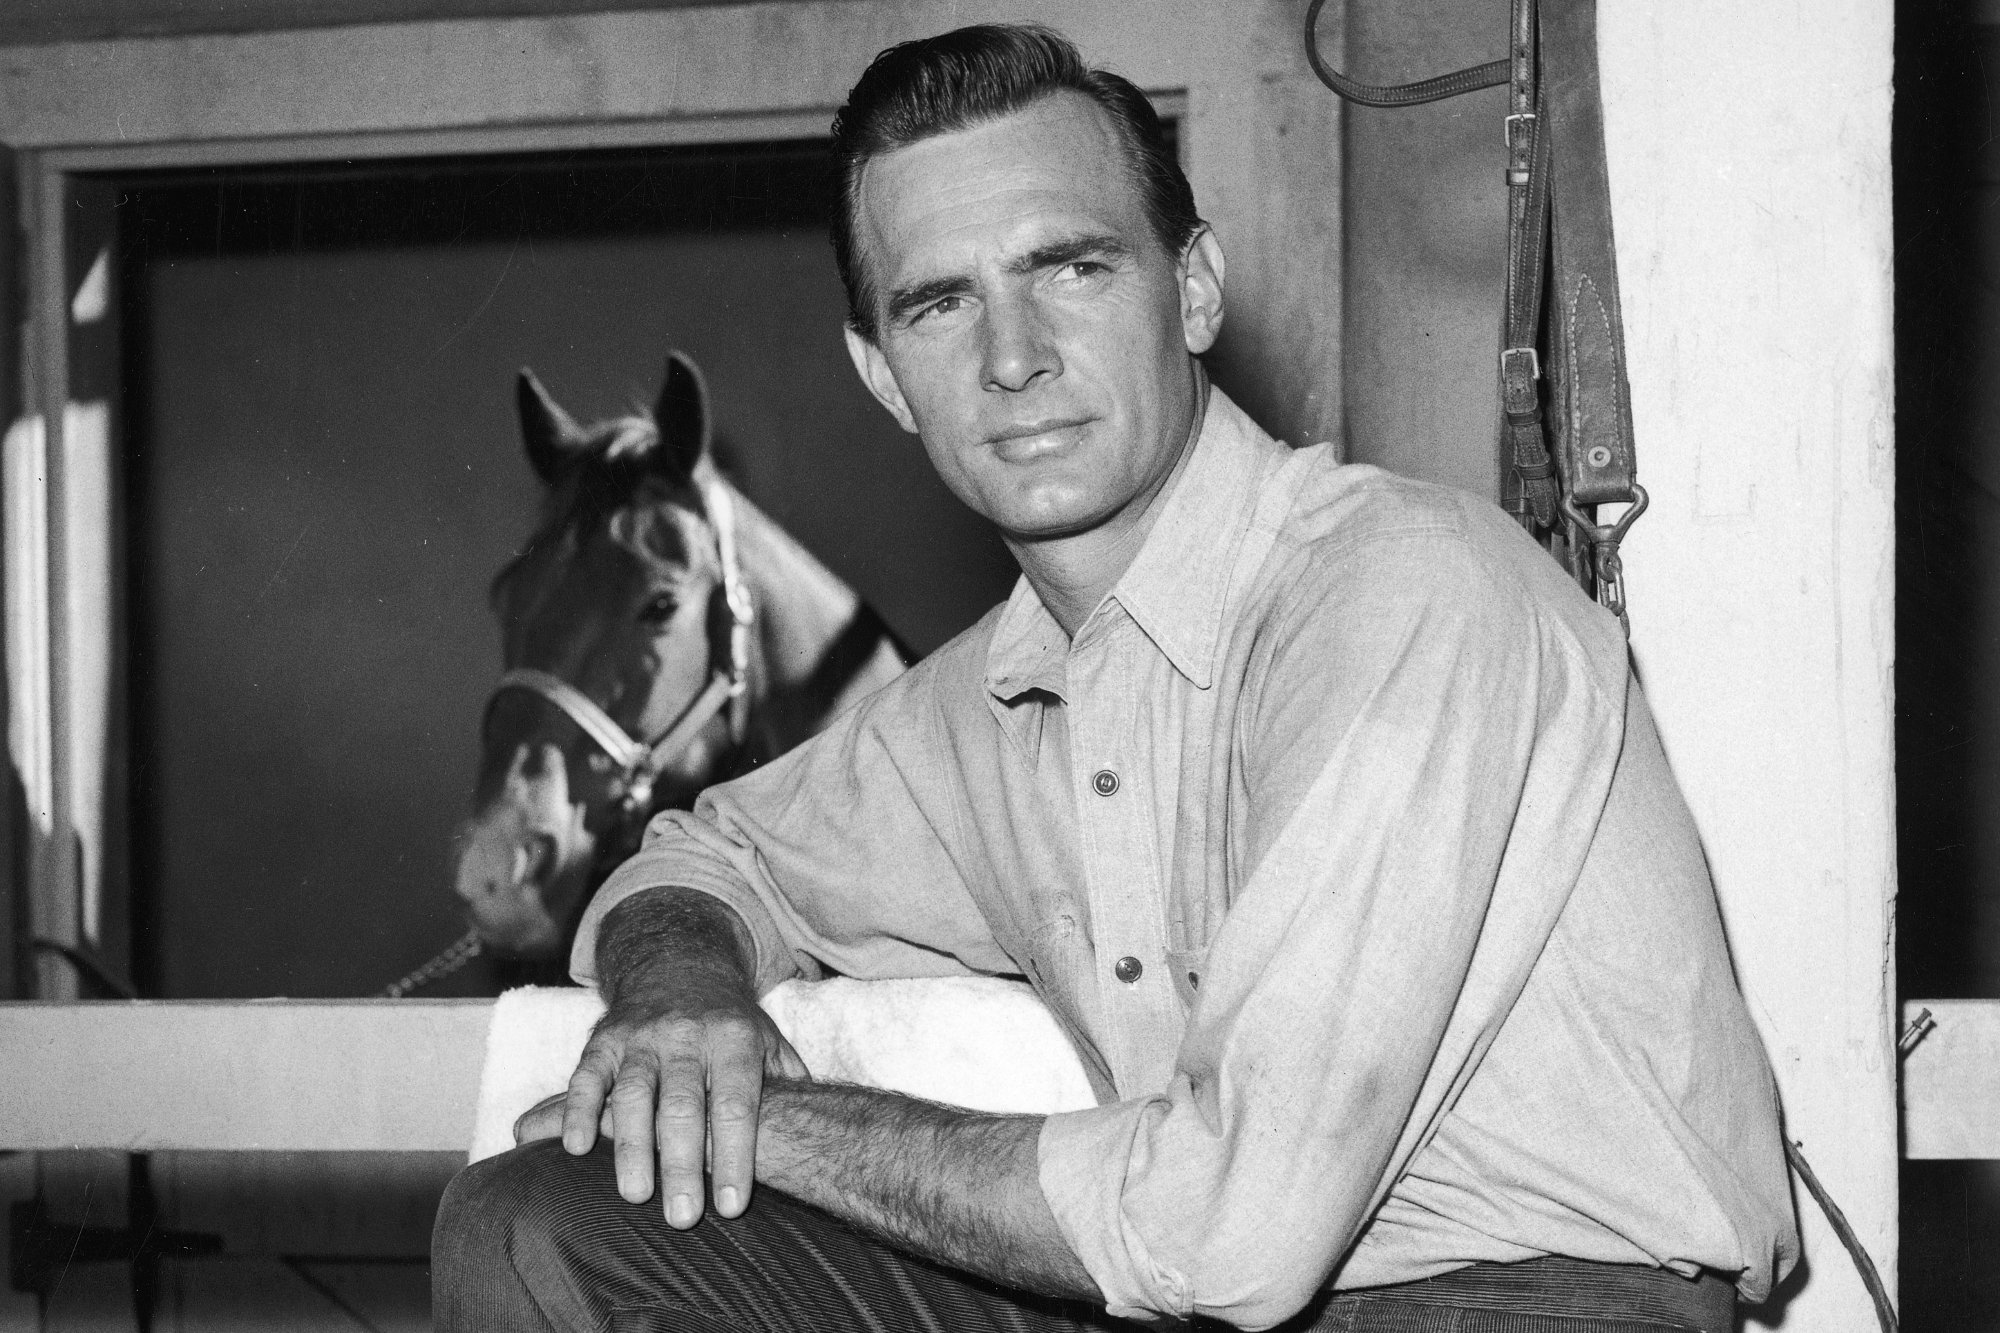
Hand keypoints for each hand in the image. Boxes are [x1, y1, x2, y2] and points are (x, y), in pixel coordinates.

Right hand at [516, 973, 808, 1224]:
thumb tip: (825, 1132)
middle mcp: (687, 1036)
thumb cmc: (729, 1025)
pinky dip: (578, 1110)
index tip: (732, 1206)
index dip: (736, 1154)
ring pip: (634, 1094)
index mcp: (734, 1039)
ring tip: (637, 1196)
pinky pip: (587, 1076)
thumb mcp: (767, 1042)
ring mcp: (641, 1037)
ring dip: (632, 1147)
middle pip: (684, 1105)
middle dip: (683, 1163)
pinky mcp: (603, 1040)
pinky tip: (578, 1148)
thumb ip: (790, 1083)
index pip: (737, 1103)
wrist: (677, 966)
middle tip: (684, 1218)